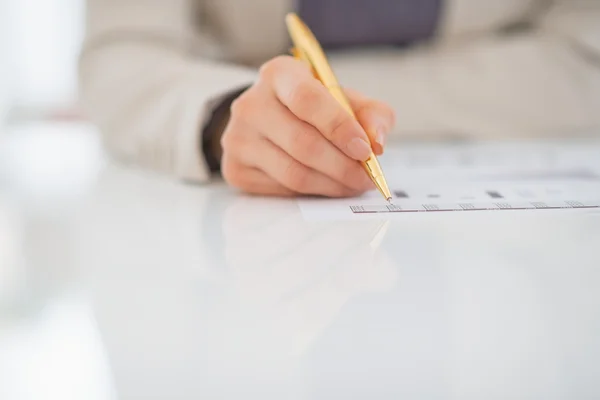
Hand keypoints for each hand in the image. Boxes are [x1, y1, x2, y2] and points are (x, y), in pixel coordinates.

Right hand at [220, 56, 395, 196]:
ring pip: (293, 173)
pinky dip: (312, 193)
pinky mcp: (235, 169)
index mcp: (279, 74)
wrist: (269, 120)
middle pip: (302, 143)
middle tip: (366, 178)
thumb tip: (377, 143)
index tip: (365, 150)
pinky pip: (282, 189)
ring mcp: (238, 138)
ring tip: (353, 184)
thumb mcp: (346, 100)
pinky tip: (326, 186)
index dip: (339, 128)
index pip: (308, 100)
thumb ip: (371, 115)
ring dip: (331, 184)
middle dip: (342, 166)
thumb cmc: (313, 109)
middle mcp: (251, 104)